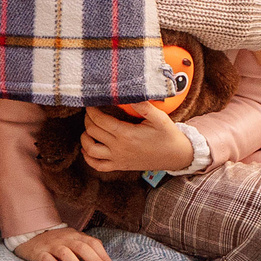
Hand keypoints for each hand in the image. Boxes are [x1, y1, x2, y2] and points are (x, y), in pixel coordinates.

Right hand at [16, 226, 112, 260]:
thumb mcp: (71, 240)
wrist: (28, 234)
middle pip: (82, 247)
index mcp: (75, 235)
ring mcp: (52, 245)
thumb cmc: (55, 241)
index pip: (93, 243)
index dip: (103, 255)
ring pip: (67, 254)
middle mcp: (65, 239)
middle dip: (95, 260)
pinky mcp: (40, 253)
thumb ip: (84, 248)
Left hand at [79, 102, 195, 173]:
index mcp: (126, 134)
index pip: (100, 120)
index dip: (91, 110)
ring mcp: (118, 159)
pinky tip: (88, 149)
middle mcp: (119, 148)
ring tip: (87, 129)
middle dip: (87, 119)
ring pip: (90, 150)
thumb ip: (144, 106)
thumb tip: (130, 94)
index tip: (91, 102)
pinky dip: (88, 158)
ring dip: (84, 138)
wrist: (175, 156)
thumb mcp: (159, 118)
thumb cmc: (167, 135)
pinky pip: (98, 166)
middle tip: (90, 112)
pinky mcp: (120, 166)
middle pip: (92, 132)